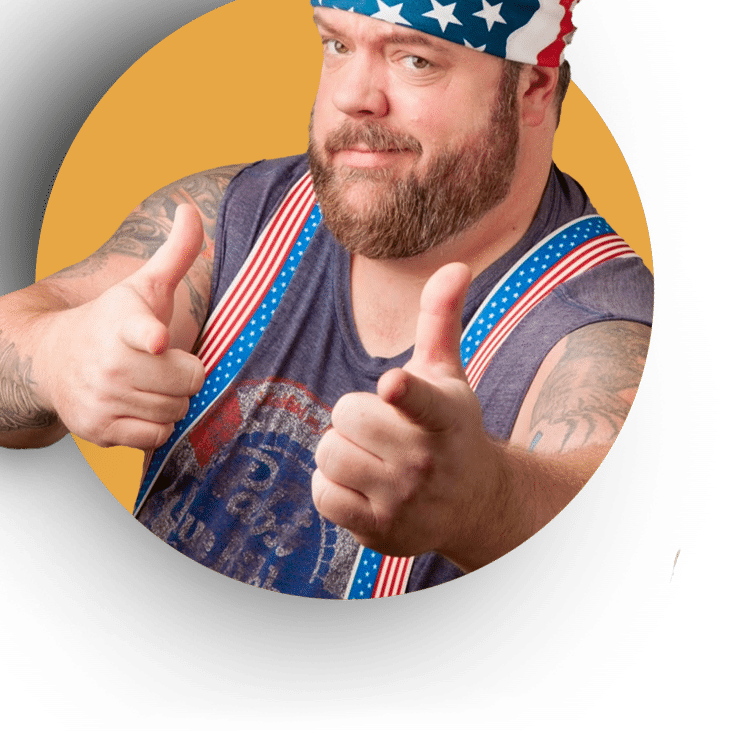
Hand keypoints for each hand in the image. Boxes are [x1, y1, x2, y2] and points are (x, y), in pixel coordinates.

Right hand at [36, 204, 206, 449]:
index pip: (138, 327)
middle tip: (162, 363)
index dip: (149, 335)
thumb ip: (175, 251)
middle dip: (184, 374)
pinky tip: (138, 406)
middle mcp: (109, 361)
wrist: (52, 359)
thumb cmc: (113, 320)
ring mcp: (101, 397)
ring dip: (171, 400)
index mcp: (124, 321)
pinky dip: (155, 425)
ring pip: (174, 410)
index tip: (155, 340)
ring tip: (148, 383)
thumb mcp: (143, 285)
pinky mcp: (98, 430)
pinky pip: (155, 436)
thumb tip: (191, 208)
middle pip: (187, 380)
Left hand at [312, 263, 501, 559]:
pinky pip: (322, 494)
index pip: (421, 400)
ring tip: (370, 454)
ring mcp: (404, 500)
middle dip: (355, 415)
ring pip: (330, 455)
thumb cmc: (450, 427)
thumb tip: (455, 264)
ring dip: (340, 450)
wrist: (473, 504)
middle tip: (381, 427)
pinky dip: (330, 485)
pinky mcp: (380, 532)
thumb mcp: (449, 375)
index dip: (404, 392)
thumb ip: (441, 319)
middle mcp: (427, 460)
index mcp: (444, 416)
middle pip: (347, 416)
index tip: (393, 385)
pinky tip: (359, 483)